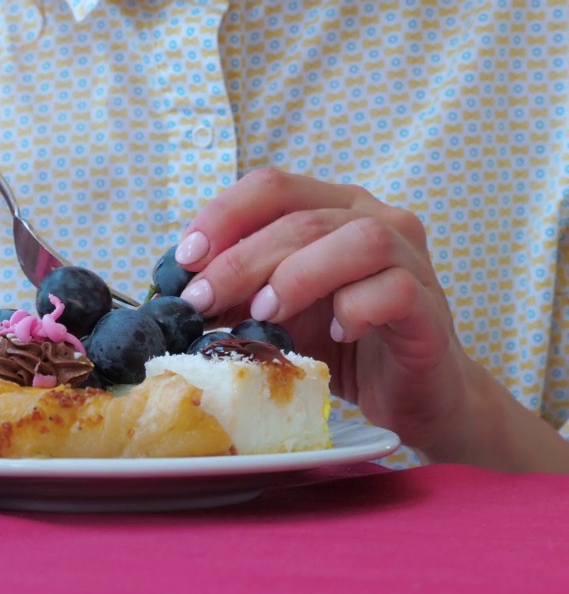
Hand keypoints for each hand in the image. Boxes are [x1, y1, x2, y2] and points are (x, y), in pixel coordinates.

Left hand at [174, 169, 479, 460]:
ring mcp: (410, 258)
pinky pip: (394, 290)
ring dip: (296, 276)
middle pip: (301, 217)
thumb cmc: (340, 345)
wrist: (415, 395)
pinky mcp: (428, 307)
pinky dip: (355, 309)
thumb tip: (176, 294)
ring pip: (357, 239)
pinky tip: (334, 337)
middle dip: (239, 260)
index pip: (271, 186)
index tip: (184, 260)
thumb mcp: (275, 313)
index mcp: (332, 207)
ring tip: (264, 315)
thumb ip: (235, 293)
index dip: (222, 216)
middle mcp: (376, 218)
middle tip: (202, 302)